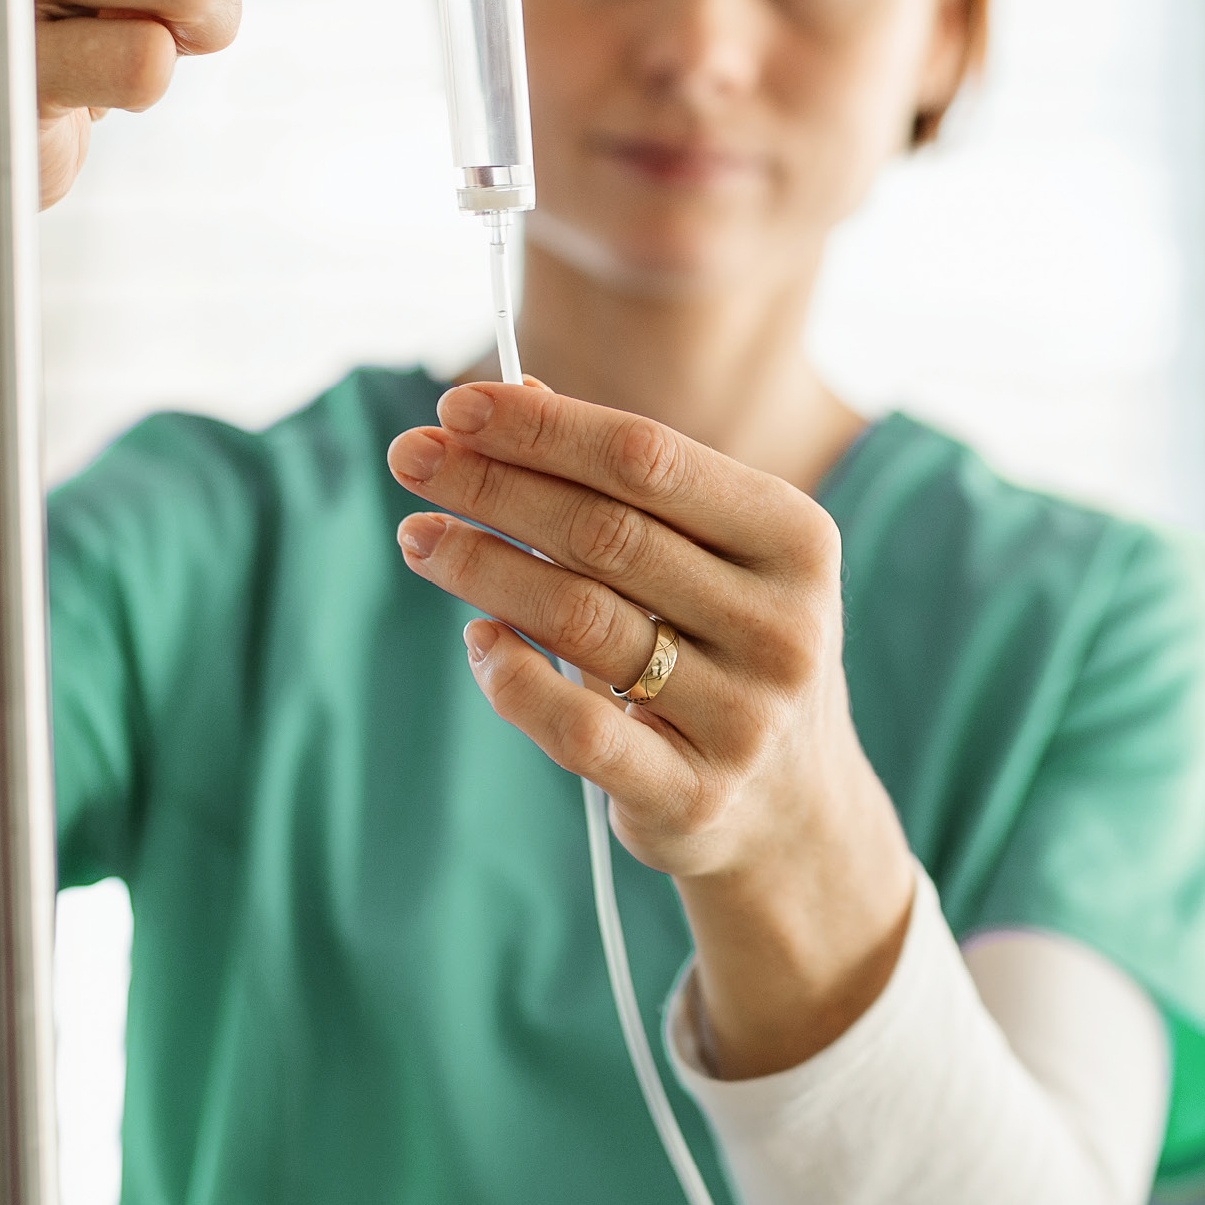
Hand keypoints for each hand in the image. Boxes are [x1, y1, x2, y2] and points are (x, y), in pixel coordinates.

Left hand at [388, 381, 915, 1076]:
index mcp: (795, 540)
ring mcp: (743, 717)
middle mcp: (782, 625)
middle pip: (605, 532)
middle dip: (494, 487)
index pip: (650, 459)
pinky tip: (477, 640)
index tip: (454, 405)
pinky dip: (513, 677)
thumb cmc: (729, 647)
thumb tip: (516, 394)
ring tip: (420, 538)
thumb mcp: (710, 556)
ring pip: (581, 620)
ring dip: (482, 569)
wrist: (795, 809)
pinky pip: (579, 730)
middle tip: (410, 458)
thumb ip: (625, 483)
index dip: (544, 427)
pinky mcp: (692, 797)